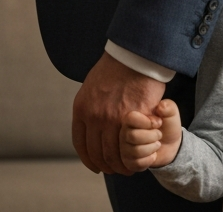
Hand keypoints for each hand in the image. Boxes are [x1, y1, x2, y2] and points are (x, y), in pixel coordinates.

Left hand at [72, 51, 166, 174]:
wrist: (135, 53)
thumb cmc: (117, 66)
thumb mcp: (92, 85)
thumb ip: (89, 106)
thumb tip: (89, 121)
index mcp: (82, 109)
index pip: (81, 145)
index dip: (89, 160)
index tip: (97, 166)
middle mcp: (95, 117)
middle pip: (97, 153)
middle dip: (107, 165)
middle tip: (116, 169)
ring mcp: (114, 118)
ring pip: (114, 153)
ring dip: (122, 164)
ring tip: (129, 166)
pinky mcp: (134, 117)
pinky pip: (132, 143)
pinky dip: (136, 154)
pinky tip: (140, 155)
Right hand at [121, 99, 182, 171]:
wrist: (170, 145)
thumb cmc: (167, 125)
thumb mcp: (171, 113)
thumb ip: (168, 107)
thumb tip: (160, 107)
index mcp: (132, 118)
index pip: (131, 118)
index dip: (147, 122)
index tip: (158, 122)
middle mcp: (124, 133)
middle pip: (133, 136)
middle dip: (152, 136)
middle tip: (159, 134)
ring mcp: (124, 148)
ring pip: (136, 151)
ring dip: (152, 147)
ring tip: (157, 143)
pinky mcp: (128, 162)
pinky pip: (137, 163)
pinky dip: (150, 159)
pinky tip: (153, 154)